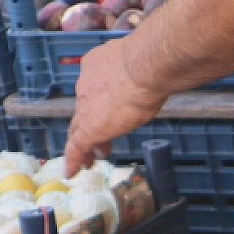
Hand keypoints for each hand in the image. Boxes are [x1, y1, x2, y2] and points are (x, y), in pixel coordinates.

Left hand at [63, 38, 167, 175]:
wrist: (144, 67)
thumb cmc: (151, 62)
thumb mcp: (144, 64)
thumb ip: (144, 71)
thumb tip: (160, 72)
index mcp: (96, 66)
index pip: (94, 89)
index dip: (98, 103)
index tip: (108, 112)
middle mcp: (86, 85)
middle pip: (84, 109)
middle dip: (89, 124)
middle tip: (97, 142)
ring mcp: (86, 106)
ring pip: (79, 128)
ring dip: (84, 143)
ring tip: (89, 160)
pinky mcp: (89, 127)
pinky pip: (76, 146)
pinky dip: (74, 159)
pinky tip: (74, 171)